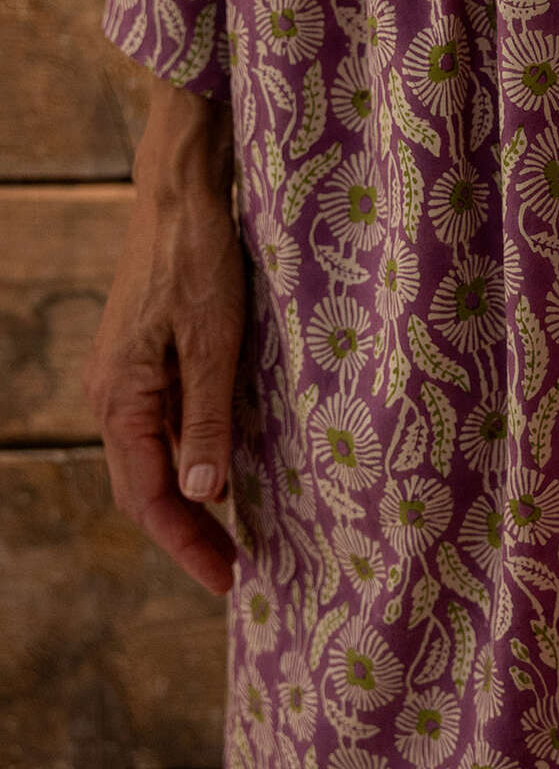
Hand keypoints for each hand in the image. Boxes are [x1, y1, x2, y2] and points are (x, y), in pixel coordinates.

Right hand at [81, 75, 245, 595]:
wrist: (182, 193)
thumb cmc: (200, 261)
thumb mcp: (215, 343)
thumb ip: (208, 420)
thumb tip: (205, 496)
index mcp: (120, 399)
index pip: (149, 498)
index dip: (187, 544)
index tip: (227, 579)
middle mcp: (111, 395)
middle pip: (143, 487)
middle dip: (185, 532)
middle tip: (234, 567)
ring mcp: (123, 375)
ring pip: (150, 456)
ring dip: (186, 496)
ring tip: (232, 529)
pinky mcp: (142, 355)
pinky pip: (158, 423)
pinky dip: (187, 454)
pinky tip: (222, 463)